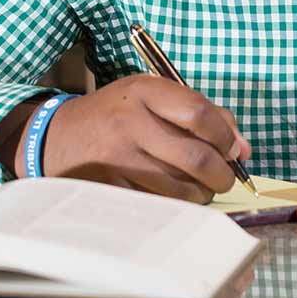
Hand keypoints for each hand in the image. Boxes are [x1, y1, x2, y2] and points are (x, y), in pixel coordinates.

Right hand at [5, 75, 250, 202]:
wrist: (53, 138)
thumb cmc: (114, 116)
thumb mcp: (150, 98)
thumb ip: (199, 114)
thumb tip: (242, 149)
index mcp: (143, 91)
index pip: (200, 114)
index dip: (227, 137)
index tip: (235, 150)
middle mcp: (129, 122)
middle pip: (196, 157)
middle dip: (222, 175)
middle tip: (224, 179)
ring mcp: (116, 158)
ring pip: (180, 188)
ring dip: (200, 194)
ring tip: (198, 188)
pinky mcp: (109, 188)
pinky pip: (158, 204)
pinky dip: (175, 206)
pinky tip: (173, 197)